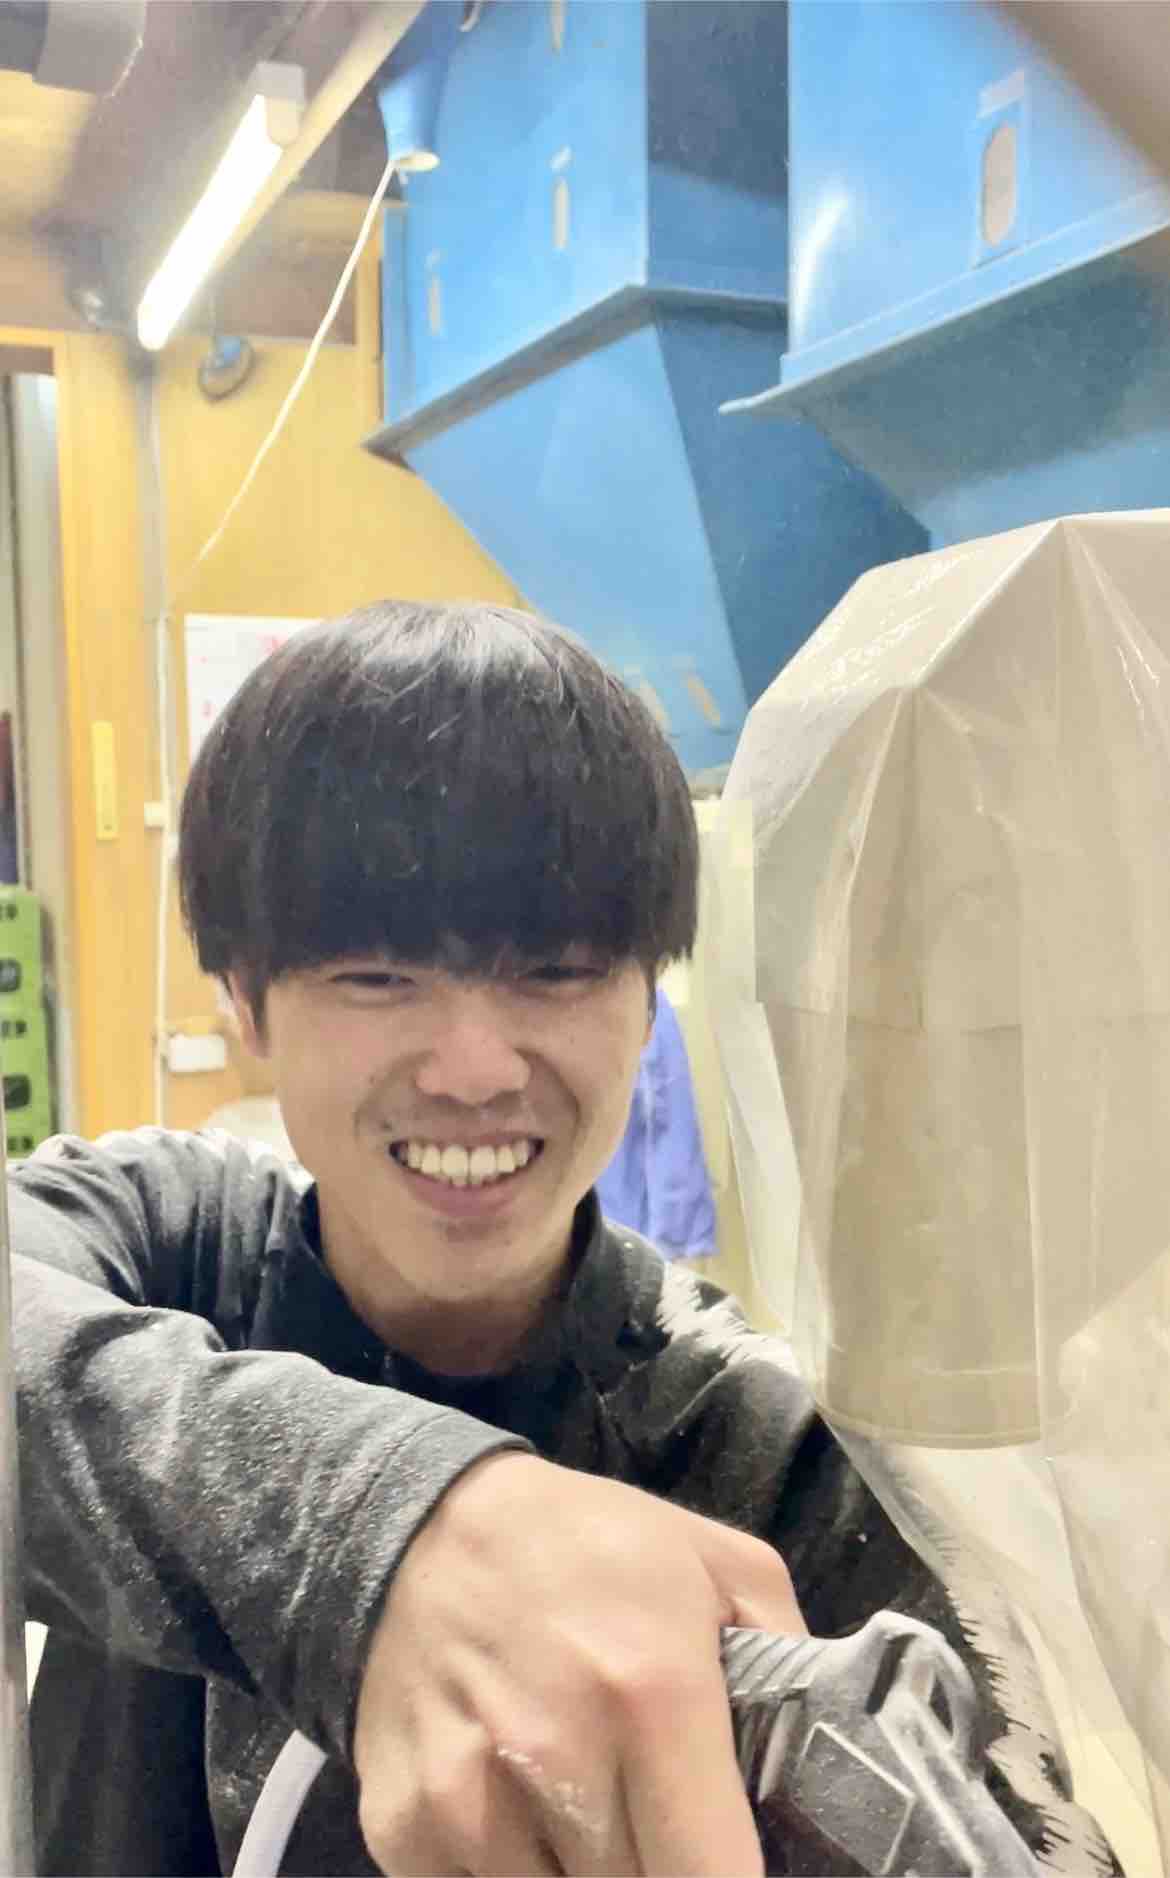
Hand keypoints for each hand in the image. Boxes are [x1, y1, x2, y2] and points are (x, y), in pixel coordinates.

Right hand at [354, 1451, 804, 1876]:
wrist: (424, 1524)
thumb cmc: (586, 1547)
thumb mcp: (719, 1565)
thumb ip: (794, 1665)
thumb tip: (829, 1770)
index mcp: (654, 1695)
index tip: (735, 1865)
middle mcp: (557, 1758)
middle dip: (664, 1871)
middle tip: (665, 1825)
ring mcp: (470, 1803)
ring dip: (587, 1875)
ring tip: (592, 1808)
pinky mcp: (403, 1831)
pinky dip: (513, 1874)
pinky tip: (520, 1814)